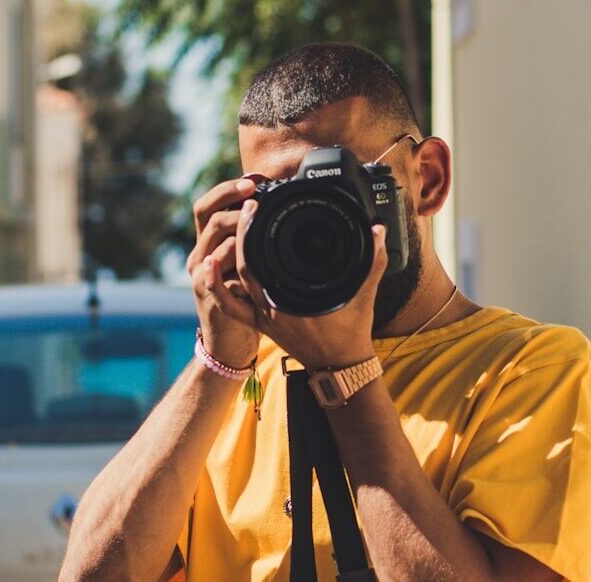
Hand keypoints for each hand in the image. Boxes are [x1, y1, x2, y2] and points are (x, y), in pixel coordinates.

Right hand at [186, 178, 259, 367]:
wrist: (231, 341)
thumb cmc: (248, 303)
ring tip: (252, 219)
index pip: (210, 205)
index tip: (253, 179)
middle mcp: (201, 254)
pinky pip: (210, 276)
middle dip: (228, 198)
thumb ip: (261, 244)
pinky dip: (221, 265)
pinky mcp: (206, 296)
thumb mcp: (254, 268)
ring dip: (232, 229)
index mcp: (213, 243)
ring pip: (210, 241)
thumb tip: (289, 219)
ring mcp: (200, 274)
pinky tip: (237, 253)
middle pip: (205, 213)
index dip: (227, 189)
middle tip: (253, 191)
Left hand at [225, 199, 387, 369]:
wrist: (340, 367)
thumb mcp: (365, 295)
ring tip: (229, 227)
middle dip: (241, 232)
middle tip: (247, 207)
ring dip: (227, 255)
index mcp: (293, 301)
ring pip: (233, 283)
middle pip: (243, 265)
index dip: (252, 229)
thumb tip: (378, 231)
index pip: (260, 258)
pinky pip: (231, 305)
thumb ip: (372, 261)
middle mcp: (272, 309)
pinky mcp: (261, 324)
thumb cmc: (352, 333)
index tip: (255, 205)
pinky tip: (211, 265)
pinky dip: (218, 286)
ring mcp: (263, 318)